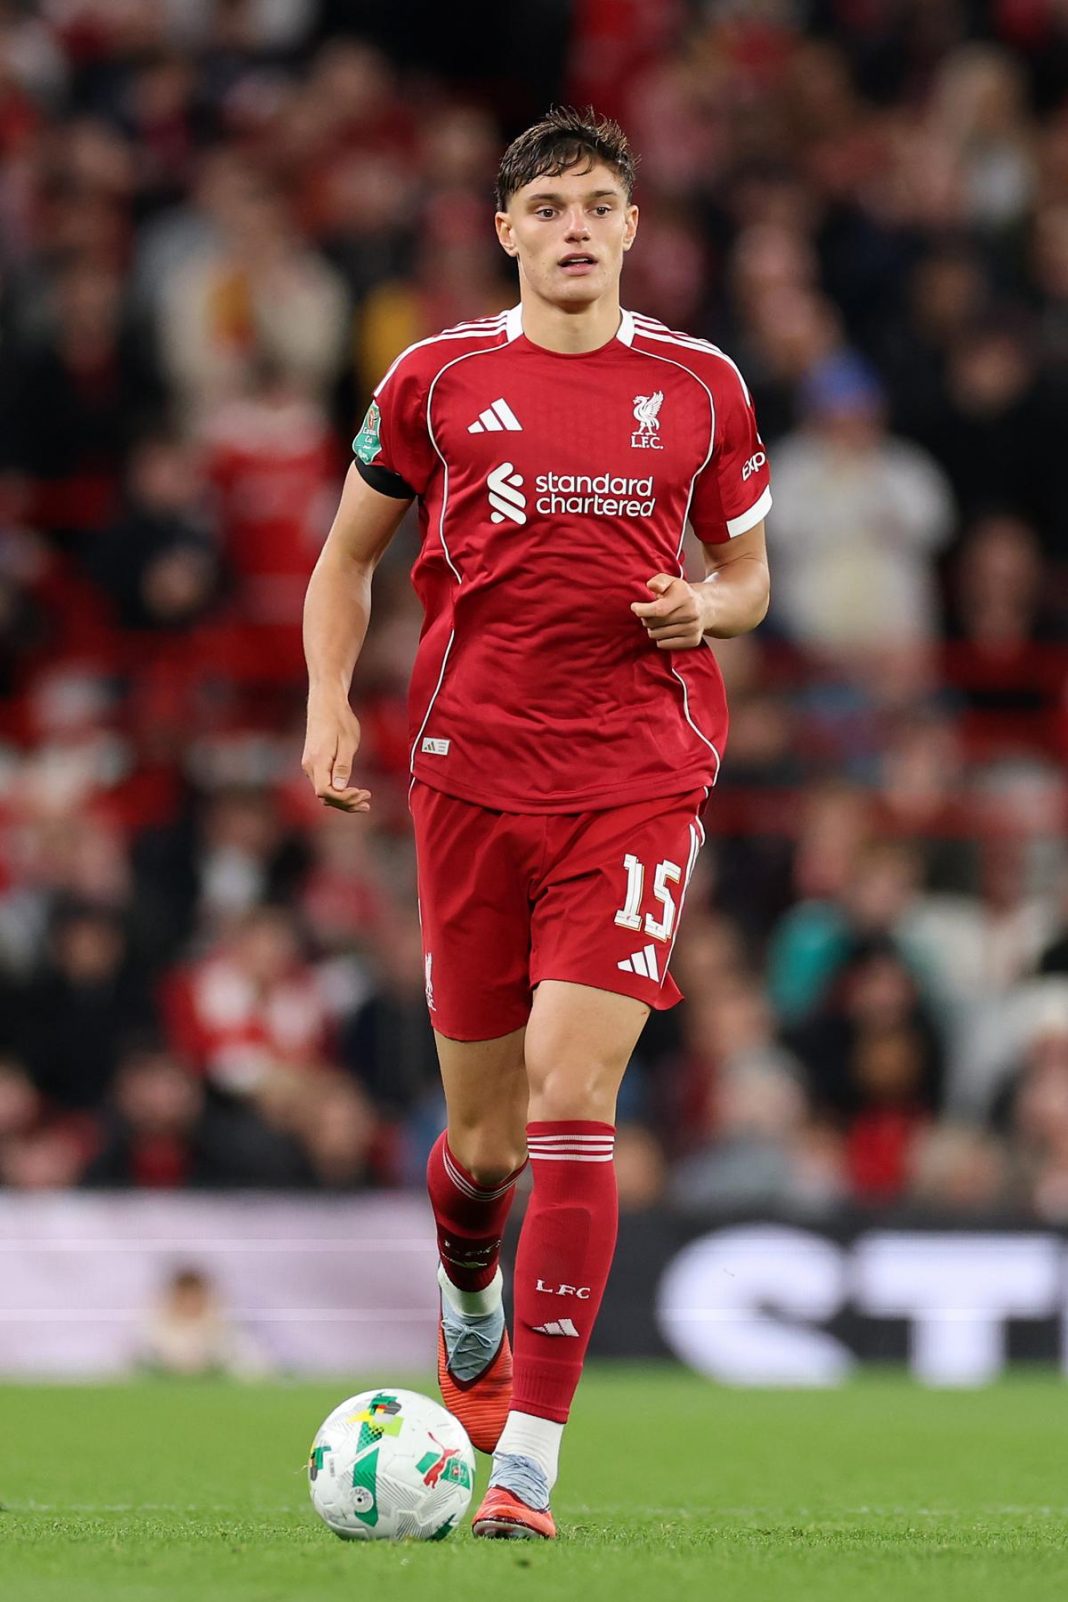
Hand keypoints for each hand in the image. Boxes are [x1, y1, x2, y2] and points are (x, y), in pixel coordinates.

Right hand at [302, 696, 370, 812]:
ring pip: (324, 792)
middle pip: (325, 796)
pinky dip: (338, 792)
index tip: (363, 793)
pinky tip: (353, 792)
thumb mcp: (347, 742)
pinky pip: (324, 784)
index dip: (344, 798)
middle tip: (368, 802)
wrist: (326, 702)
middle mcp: (309, 766)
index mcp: (317, 761)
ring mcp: (310, 765)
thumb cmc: (339, 719)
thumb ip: (342, 766)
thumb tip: (340, 788)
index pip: (326, 792)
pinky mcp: (314, 763)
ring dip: (343, 800)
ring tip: (364, 802)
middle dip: (346, 803)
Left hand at [630, 573, 709, 649]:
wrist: (705, 607)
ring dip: (653, 629)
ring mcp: (693, 628)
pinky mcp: (693, 641)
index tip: (634, 607)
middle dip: (646, 619)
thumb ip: (659, 581)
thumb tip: (651, 586)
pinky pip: (664, 644)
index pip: (659, 609)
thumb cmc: (680, 594)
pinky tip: (665, 630)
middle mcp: (691, 613)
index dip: (642, 610)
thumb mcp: (671, 582)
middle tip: (649, 613)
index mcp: (685, 596)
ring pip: (657, 635)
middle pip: (655, 623)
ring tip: (658, 621)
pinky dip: (660, 639)